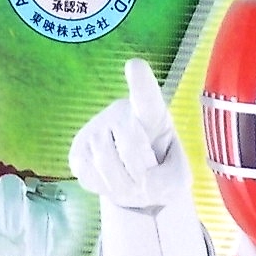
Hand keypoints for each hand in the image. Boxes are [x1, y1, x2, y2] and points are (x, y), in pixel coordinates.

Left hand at [0, 170, 85, 255]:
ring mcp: (36, 201)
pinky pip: (57, 223)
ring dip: (31, 227)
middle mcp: (8, 196)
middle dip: (10, 204)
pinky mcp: (59, 212)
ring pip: (42, 210)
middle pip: (10, 186)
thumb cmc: (4, 235)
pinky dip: (43, 247)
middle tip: (9, 226)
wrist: (40, 236)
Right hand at [68, 58, 188, 208]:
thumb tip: (143, 184)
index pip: (146, 96)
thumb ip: (171, 180)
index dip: (140, 81)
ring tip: (131, 183)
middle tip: (147, 181)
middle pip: (130, 146)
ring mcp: (94, 130)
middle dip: (141, 173)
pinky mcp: (77, 151)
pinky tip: (112, 181)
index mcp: (152, 113)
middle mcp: (119, 113)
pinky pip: (90, 176)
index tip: (135, 66)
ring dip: (123, 186)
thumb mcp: (178, 177)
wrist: (134, 183)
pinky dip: (105, 189)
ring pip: (108, 165)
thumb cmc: (159, 171)